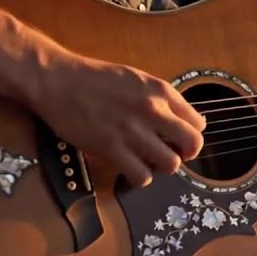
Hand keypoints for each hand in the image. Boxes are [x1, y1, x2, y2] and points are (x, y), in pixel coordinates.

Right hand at [31, 52, 206, 187]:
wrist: (58, 81)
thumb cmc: (95, 78)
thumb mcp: (137, 79)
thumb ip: (161, 98)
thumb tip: (185, 119)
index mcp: (161, 91)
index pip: (198, 123)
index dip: (190, 135)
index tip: (179, 139)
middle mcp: (152, 111)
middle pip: (192, 145)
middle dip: (185, 154)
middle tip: (171, 154)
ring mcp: (132, 131)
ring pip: (170, 164)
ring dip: (162, 167)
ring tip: (148, 161)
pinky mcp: (111, 149)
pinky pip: (141, 175)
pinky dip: (140, 177)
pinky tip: (131, 169)